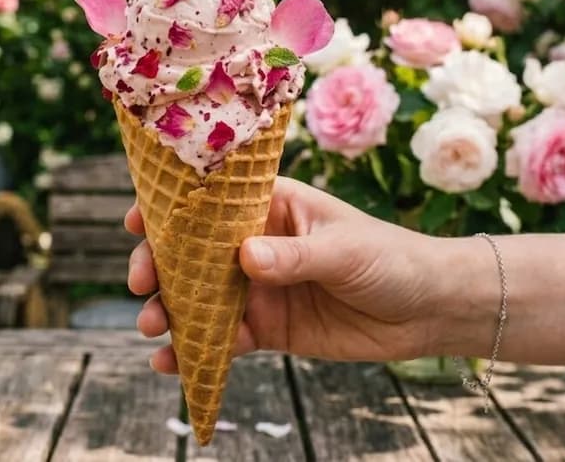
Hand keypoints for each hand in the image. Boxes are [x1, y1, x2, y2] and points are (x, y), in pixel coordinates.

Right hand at [126, 177, 446, 372]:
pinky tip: (172, 363)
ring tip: (152, 326)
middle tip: (140, 284)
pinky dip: (194, 350)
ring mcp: (259, 289)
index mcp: (272, 207)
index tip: (137, 219)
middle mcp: (256, 244)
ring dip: (170, 310)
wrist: (427, 311)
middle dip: (159, 267)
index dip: (170, 207)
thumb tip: (243, 258)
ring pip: (199, 298)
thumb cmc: (390, 259)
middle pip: (192, 252)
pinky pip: (222, 339)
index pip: (212, 201)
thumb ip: (293, 257)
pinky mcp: (267, 330)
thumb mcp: (343, 251)